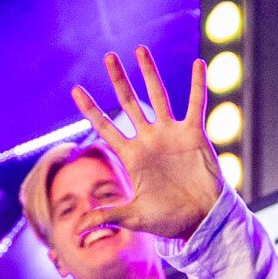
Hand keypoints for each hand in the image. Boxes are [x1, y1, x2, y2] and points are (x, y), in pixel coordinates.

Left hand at [70, 46, 223, 241]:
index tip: (75, 90)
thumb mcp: (133, 217)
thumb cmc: (168, 220)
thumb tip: (78, 229)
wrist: (201, 221)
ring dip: (149, 72)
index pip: (106, 128)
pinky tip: (199, 63)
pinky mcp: (194, 134)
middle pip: (129, 103)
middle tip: (107, 56)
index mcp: (131, 157)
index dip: (90, 109)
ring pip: (158, 96)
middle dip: (118, 80)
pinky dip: (198, 84)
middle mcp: (148, 140)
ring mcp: (170, 135)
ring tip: (140, 49)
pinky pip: (196, 104)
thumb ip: (107, 215)